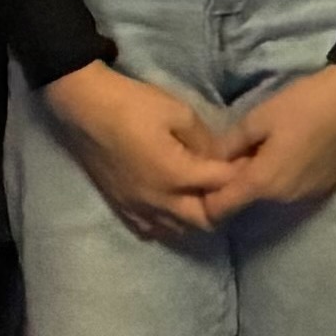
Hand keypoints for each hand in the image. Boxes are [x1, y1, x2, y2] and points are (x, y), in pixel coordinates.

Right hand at [41, 60, 237, 240]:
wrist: (84, 108)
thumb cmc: (133, 105)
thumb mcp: (179, 114)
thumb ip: (205, 141)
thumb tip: (219, 157)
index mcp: (176, 176)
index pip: (221, 187)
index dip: (240, 176)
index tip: (250, 164)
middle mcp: (158, 200)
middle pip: (203, 220)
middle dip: (222, 205)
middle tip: (228, 183)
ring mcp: (137, 206)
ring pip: (177, 229)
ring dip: (195, 216)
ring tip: (203, 194)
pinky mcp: (121, 205)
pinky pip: (150, 228)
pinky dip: (168, 223)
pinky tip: (173, 205)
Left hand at [218, 62, 335, 211]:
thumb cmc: (305, 105)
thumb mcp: (258, 118)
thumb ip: (229, 144)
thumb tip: (211, 159)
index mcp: (262, 183)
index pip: (219, 210)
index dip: (203, 198)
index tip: (200, 177)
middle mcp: (284, 199)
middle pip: (246, 202)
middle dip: (234, 183)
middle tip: (234, 152)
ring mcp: (308, 195)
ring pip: (271, 196)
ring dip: (261, 179)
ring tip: (265, 148)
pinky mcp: (325, 187)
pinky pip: (293, 189)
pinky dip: (284, 177)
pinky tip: (291, 150)